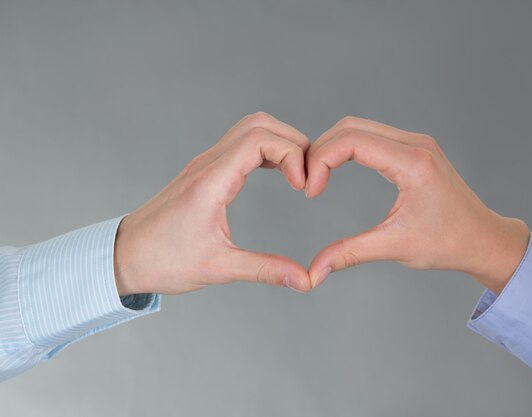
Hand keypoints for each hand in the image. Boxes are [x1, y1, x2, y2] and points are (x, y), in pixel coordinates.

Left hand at [114, 112, 311, 294]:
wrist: (124, 256)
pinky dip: (265, 150)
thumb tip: (304, 279)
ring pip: (249, 129)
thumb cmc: (162, 261)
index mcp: (211, 181)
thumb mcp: (218, 268)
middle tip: (308, 176)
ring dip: (279, 142)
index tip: (303, 187)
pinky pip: (240, 144)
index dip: (292, 155)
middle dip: (293, 143)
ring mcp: (204, 164)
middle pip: (259, 124)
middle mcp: (208, 164)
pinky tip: (277, 173)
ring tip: (298, 173)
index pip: (260, 140)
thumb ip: (265, 270)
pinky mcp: (204, 171)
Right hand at [305, 116, 529, 293]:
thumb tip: (314, 272)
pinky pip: (372, 135)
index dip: (321, 160)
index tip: (311, 192)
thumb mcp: (395, 247)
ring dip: (332, 147)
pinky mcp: (414, 149)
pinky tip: (337, 169)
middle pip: (350, 127)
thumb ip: (349, 254)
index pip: (352, 140)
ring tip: (318, 177)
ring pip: (359, 127)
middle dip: (321, 151)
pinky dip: (347, 148)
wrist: (483, 239)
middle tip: (308, 183)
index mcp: (413, 163)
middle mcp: (415, 144)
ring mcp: (416, 143)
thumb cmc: (449, 243)